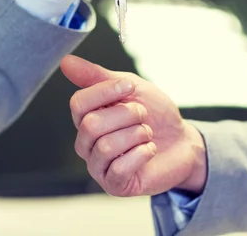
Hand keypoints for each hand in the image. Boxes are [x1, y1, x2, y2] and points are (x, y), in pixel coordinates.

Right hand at [61, 55, 207, 196]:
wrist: (181, 140)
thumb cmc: (153, 113)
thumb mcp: (129, 87)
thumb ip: (97, 76)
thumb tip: (65, 61)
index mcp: (85, 118)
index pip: (78, 104)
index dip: (106, 92)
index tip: (131, 87)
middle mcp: (86, 143)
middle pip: (91, 125)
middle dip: (126, 115)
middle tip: (143, 114)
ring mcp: (98, 166)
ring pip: (105, 147)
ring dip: (136, 135)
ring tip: (147, 133)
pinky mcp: (114, 185)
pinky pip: (119, 168)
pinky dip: (142, 154)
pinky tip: (149, 150)